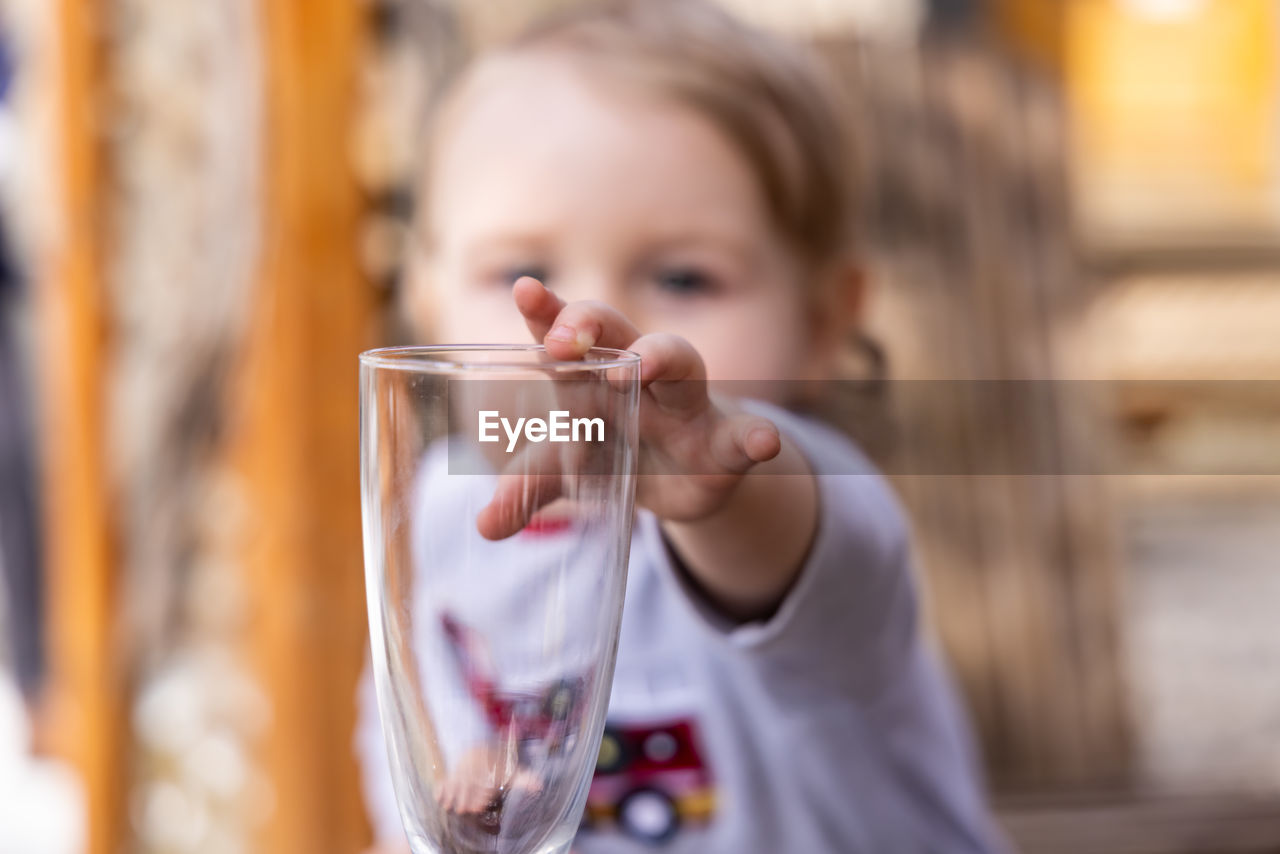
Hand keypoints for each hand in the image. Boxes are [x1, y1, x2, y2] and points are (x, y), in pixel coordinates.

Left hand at [476, 277, 781, 539]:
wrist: (681, 480)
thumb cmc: (611, 452)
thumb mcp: (565, 471)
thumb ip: (527, 489)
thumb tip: (484, 526)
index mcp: (591, 376)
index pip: (565, 336)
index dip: (546, 313)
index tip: (524, 289)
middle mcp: (640, 377)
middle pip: (619, 333)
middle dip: (592, 325)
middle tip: (565, 337)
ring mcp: (685, 406)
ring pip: (683, 364)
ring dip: (664, 358)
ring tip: (645, 363)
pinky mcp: (722, 445)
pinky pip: (743, 435)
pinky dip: (756, 437)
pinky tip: (764, 443)